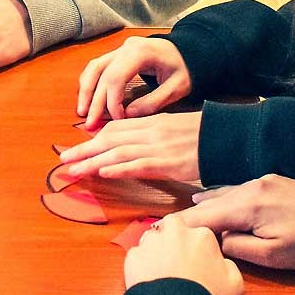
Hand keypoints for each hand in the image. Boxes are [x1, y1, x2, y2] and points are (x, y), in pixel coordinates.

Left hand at [57, 112, 201, 181]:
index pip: (116, 127)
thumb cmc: (207, 137)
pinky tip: (102, 172)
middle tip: (64, 160)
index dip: (94, 137)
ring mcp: (159, 147)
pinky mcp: (168, 163)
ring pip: (117, 153)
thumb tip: (141, 150)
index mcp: (153, 122)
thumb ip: (158, 137)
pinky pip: (138, 165)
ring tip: (73, 170)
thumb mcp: (178, 130)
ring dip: (92, 162)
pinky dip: (118, 169)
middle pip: (110, 139)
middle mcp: (151, 132)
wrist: (230, 137)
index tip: (79, 146)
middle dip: (84, 150)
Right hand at [76, 37, 191, 127]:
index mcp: (141, 52)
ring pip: (94, 68)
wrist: (190, 51)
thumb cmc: (186, 68)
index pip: (116, 78)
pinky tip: (88, 99)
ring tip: (83, 112)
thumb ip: (153, 102)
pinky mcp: (118, 55)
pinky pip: (98, 67)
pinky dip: (90, 83)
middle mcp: (126, 48)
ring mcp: (120, 49)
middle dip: (95, 102)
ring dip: (86, 91)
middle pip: (101, 74)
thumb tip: (127, 116)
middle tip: (90, 124)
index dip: (112, 101)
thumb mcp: (177, 87)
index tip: (118, 119)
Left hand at [124, 221, 242, 294]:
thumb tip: (221, 262)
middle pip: (173, 224)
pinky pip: (137, 256)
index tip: (196, 260)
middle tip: (176, 257)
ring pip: (151, 238)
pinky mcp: (134, 256)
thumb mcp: (235, 284)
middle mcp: (175, 233)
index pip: (198, 232)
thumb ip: (229, 265)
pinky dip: (140, 265)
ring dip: (155, 250)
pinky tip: (149, 280)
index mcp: (202, 236)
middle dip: (173, 236)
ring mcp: (152, 243)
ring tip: (161, 272)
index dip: (197, 246)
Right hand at [174, 174, 294, 270]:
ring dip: (205, 208)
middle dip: (188, 217)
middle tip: (162, 229)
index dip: (180, 227)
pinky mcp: (273, 181)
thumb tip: (216, 242)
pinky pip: (238, 190)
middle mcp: (251, 185)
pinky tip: (211, 203)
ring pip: (223, 193)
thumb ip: (237, 247)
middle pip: (209, 202)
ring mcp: (263, 180)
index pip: (204, 215)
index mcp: (249, 204)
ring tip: (182, 219)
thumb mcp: (271, 256)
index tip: (156, 234)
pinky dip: (222, 200)